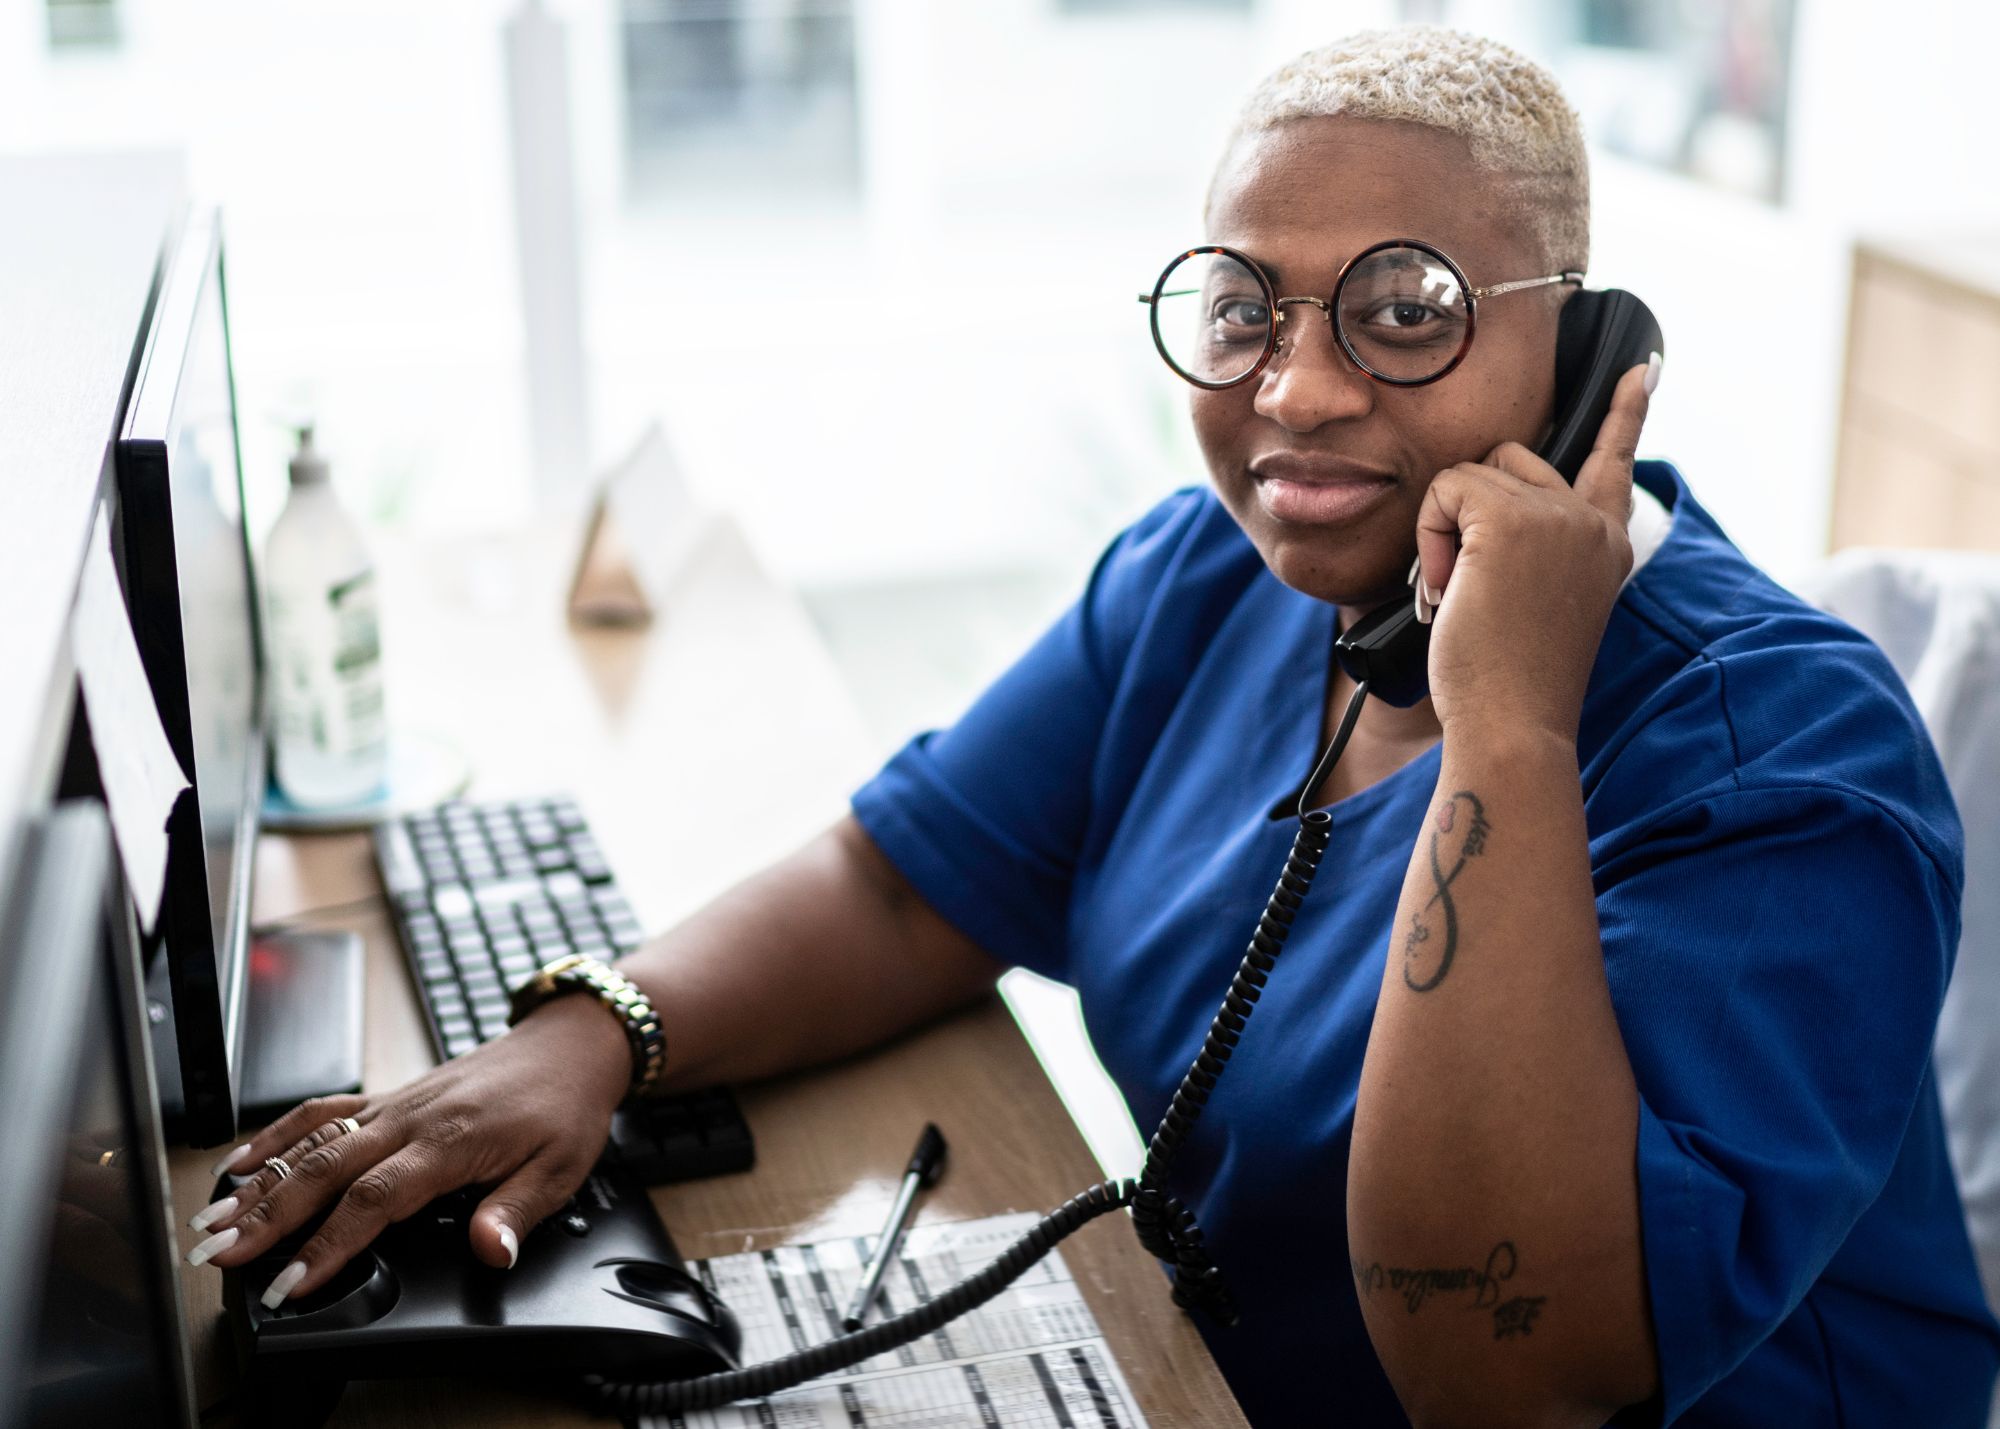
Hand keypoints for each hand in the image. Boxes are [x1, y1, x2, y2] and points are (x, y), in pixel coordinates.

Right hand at [182, 992, 631, 1305]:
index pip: (375, 1199)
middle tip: (220, 1256)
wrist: (569, 1045)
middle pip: (325, 1170)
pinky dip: (277, 1134)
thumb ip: (517, 1212)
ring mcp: (395, 1104)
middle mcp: (411, 1119)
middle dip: (268, 1217)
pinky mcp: (390, 1095)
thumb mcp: (561, 1169)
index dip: (329, 1244)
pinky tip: (240, 1161)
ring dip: (260, 1181)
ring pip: (313, 1141)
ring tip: (212, 1220)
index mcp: (449, 1141)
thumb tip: (490, 1251)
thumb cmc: (563, 1106)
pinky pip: (323, 1110)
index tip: (293, 1283)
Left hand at [1413, 358, 1654, 740]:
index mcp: (1606, 545)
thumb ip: (1532, 547)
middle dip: (1471, 511)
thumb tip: (1484, 507)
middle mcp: (1593, 523)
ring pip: (1472, 474)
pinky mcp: (1513, 519)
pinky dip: (1430, 537)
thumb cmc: (1508, 682)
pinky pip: (1445, 489)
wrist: (1512, 724)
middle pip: (1513, 459)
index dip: (1627, 413)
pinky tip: (1448, 591)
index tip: (1645, 367)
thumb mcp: (1535, 602)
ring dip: (1446, 531)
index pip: (1615, 462)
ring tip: (1459, 598)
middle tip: (1467, 591)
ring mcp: (1558, 517)